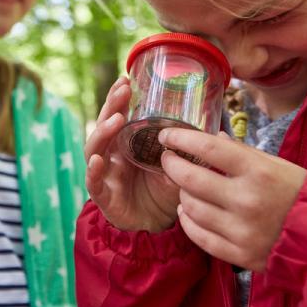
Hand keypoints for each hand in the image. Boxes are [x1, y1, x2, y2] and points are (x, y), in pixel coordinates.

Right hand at [85, 77, 179, 231]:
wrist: (158, 226)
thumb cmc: (165, 191)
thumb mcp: (178, 166)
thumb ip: (187, 151)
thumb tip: (213, 131)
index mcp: (126, 144)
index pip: (118, 116)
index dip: (119, 98)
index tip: (125, 79)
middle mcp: (112, 155)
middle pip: (104, 126)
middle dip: (111, 107)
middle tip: (122, 91)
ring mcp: (106, 174)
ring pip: (94, 149)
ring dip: (102, 132)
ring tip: (115, 120)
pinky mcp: (104, 196)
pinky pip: (93, 182)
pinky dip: (93, 172)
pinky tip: (98, 161)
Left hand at [159, 128, 306, 271]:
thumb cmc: (297, 193)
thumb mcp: (274, 164)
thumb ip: (240, 151)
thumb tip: (212, 136)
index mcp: (258, 171)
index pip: (207, 148)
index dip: (180, 138)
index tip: (166, 136)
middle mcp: (248, 200)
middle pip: (191, 179)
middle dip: (171, 165)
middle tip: (167, 159)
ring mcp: (243, 230)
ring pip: (191, 208)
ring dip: (181, 194)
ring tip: (184, 187)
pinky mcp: (241, 255)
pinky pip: (199, 237)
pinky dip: (187, 221)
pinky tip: (187, 211)